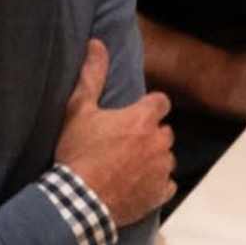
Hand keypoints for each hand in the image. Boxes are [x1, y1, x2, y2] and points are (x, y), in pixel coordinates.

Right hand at [55, 33, 174, 225]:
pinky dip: (156, 185)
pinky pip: (167, 185)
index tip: (135, 115)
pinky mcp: (161, 194)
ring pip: (166, 158)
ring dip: (154, 159)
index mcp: (143, 118)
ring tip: (129, 167)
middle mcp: (159, 141)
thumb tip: (97, 44)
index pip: (161, 102)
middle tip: (125, 144)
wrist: (79, 200)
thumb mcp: (78, 111)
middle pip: (164, 132)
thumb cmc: (78, 153)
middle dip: (150, 135)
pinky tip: (137, 186)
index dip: (149, 107)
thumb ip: (92, 76)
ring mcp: (162, 169)